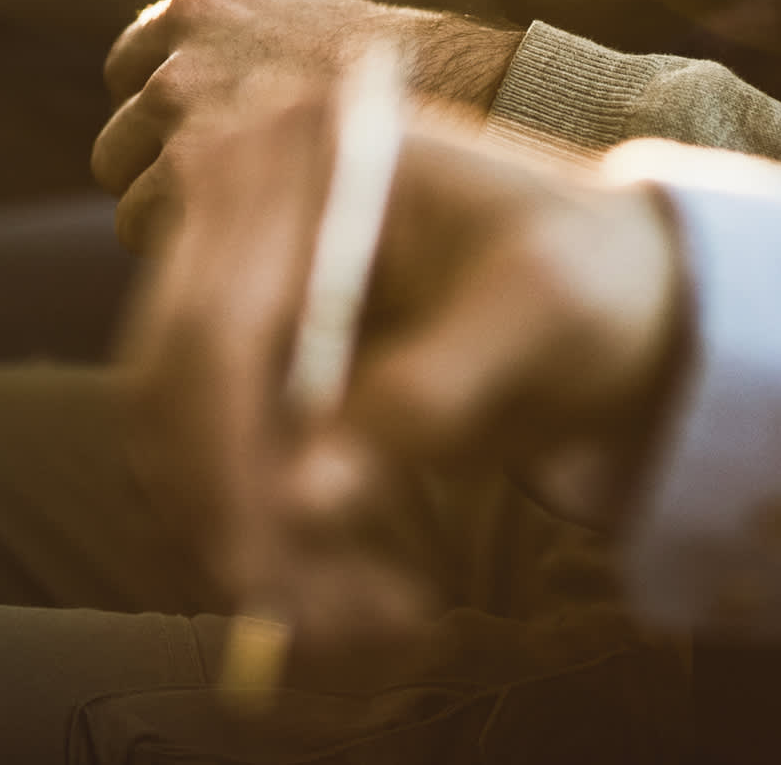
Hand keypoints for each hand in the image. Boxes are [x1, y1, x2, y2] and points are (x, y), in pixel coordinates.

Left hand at [94, 0, 520, 251]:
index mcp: (197, 6)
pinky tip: (244, 250)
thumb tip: (156, 100)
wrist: (454, 96)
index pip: (128, 75)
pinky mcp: (188, 165)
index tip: (212, 153)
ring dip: (173, 222)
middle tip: (233, 213)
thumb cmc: (382, 84)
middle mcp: (175, 53)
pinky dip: (183, 248)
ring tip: (247, 240)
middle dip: (159, 177)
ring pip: (124, 195)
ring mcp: (178, 111)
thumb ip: (226, 53)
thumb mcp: (293, 26)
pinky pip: (140, 225)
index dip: (165, 123)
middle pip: (117, 142)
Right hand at [118, 88, 689, 667]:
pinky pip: (203, 455)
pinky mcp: (234, 343)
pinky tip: (357, 591)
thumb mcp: (545, 317)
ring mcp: (226, 267)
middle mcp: (242, 192)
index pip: (217, 327)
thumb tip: (307, 500)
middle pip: (168, 385)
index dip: (224, 463)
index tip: (262, 576)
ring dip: (244, 541)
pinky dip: (258, 533)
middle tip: (304, 629)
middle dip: (228, 519)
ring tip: (370, 624)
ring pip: (172, 437)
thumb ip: (432, 395)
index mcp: (310, 152)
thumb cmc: (591, 276)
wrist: (612, 281)